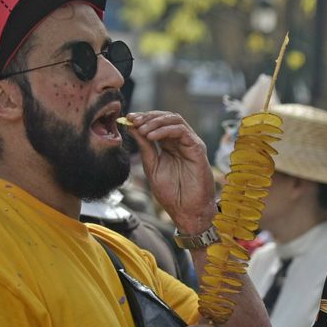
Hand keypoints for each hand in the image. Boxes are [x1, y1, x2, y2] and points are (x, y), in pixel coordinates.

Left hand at [126, 110, 216, 232]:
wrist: (186, 210)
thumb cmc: (172, 193)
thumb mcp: (152, 166)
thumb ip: (144, 147)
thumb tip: (131, 127)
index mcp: (170, 146)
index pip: (157, 123)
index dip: (143, 118)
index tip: (128, 119)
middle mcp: (181, 142)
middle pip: (166, 117)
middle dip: (148, 116)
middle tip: (134, 120)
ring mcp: (190, 144)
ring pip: (175, 120)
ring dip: (155, 121)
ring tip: (142, 129)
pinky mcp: (197, 148)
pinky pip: (182, 131)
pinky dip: (164, 130)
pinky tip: (151, 136)